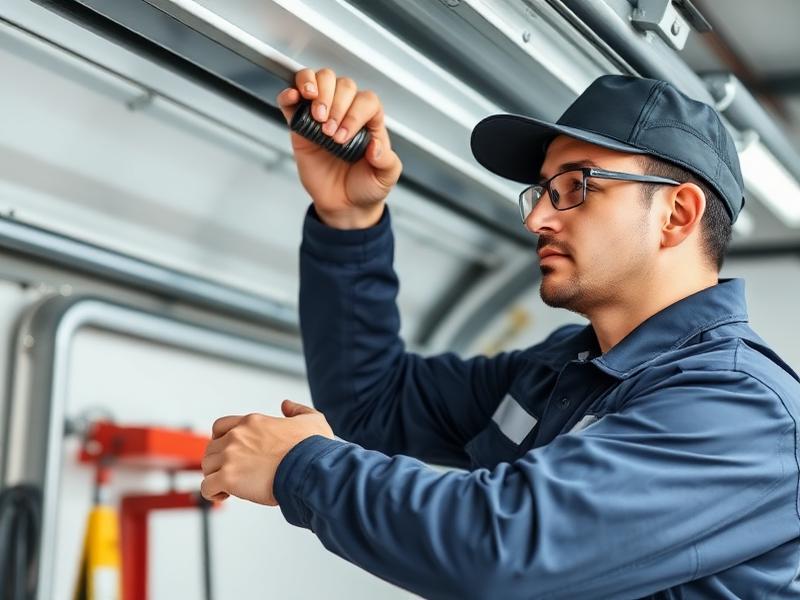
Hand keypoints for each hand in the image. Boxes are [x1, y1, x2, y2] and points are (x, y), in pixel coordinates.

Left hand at [200, 400, 333, 505]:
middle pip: (211, 448)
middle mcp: (237, 436)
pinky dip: (212, 493)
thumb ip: (297, 410)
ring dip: (215, 477)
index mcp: (253, 422)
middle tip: (233, 473)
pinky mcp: (229, 478)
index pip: (221, 426)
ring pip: (207, 467)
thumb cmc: (313, 449)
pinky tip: (224, 495)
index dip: (221, 440)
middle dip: (218, 462)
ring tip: (229, 486)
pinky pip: (207, 487)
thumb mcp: (312, 420)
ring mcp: (230, 456)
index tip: (230, 453)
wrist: (311, 469)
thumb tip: (287, 405)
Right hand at [277, 67, 402, 228]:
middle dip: (335, 104)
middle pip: (343, 85)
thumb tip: (376, 145)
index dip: (355, 113)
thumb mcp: (385, 177)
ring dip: (316, 88)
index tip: (344, 136)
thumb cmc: (366, 186)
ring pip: (320, 80)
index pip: (366, 100)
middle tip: (330, 132)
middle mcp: (347, 112)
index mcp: (370, 121)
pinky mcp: (300, 125)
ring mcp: (323, 115)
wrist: (344, 205)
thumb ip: (387, 161)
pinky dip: (290, 93)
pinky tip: (293, 97)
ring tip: (316, 114)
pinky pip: (292, 100)